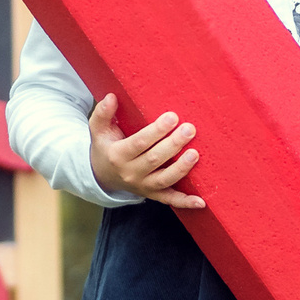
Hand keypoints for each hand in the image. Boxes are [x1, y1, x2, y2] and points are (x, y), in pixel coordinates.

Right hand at [88, 94, 202, 208]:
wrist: (102, 175)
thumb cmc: (105, 147)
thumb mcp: (98, 129)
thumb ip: (103, 113)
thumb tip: (111, 97)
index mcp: (118, 155)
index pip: (139, 143)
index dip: (156, 131)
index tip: (172, 117)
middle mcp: (130, 173)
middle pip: (154, 160)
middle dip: (173, 144)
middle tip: (189, 129)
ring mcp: (142, 186)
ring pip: (164, 180)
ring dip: (181, 168)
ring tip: (195, 154)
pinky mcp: (153, 195)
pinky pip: (170, 200)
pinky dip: (185, 202)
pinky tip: (201, 202)